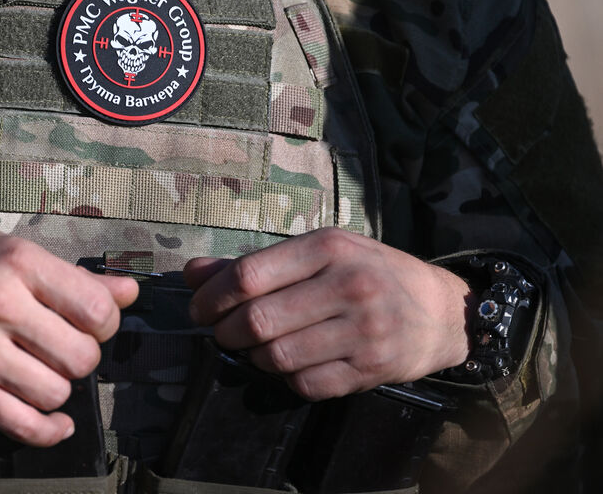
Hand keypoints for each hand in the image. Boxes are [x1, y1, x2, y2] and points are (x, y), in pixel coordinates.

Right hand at [0, 230, 136, 445]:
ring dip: (61, 386)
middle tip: (65, 343)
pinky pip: (22, 425)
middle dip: (85, 354)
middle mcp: (0, 307)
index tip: (92, 320)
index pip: (97, 309)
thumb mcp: (9, 250)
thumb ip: (74, 276)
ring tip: (45, 367)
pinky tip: (57, 420)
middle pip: (82, 355)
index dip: (107, 321)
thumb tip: (130, 292)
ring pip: (57, 392)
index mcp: (18, 264)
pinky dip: (49, 430)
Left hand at [184, 227, 470, 399]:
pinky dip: (286, 379)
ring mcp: (363, 330)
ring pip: (277, 358)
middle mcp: (348, 285)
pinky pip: (305, 385)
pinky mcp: (371, 369)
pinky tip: (291, 364)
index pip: (248, 276)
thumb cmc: (368, 273)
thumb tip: (192, 273)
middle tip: (224, 333)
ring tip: (258, 348)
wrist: (440, 310)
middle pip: (257, 321)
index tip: (201, 310)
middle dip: (226, 333)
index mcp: (328, 247)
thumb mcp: (318, 253)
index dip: (212, 298)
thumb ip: (254, 263)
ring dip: (254, 358)